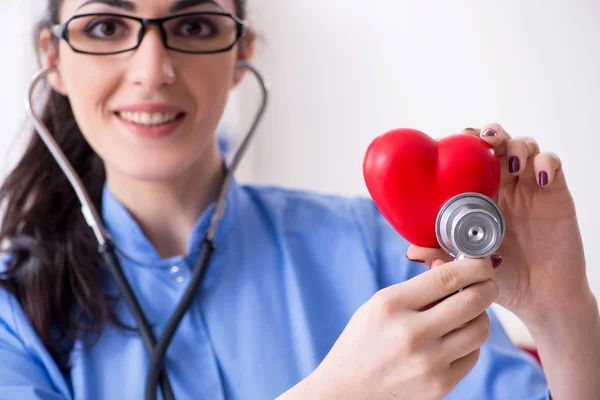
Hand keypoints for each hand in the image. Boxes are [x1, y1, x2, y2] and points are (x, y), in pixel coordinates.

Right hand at [310, 257, 497, 399]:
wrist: (348, 389)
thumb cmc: (362, 341)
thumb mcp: (378, 304)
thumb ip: (417, 287)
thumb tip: (454, 267)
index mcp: (391, 305)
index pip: (447, 277)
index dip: (474, 266)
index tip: (482, 262)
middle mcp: (411, 332)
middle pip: (472, 301)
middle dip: (488, 287)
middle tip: (488, 283)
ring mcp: (428, 361)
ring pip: (480, 328)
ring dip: (481, 315)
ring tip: (469, 312)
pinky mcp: (440, 384)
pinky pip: (473, 354)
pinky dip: (470, 342)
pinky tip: (455, 338)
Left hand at [406, 123, 588, 322]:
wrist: (539, 297)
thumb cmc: (501, 276)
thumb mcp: (466, 265)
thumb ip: (442, 256)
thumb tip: (412, 251)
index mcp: (479, 195)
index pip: (471, 157)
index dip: (464, 143)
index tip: (452, 139)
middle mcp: (504, 186)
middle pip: (498, 143)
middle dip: (490, 134)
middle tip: (484, 140)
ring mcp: (530, 187)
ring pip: (526, 146)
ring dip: (517, 145)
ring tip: (511, 163)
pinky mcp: (555, 194)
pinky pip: (553, 164)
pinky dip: (546, 162)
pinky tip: (538, 177)